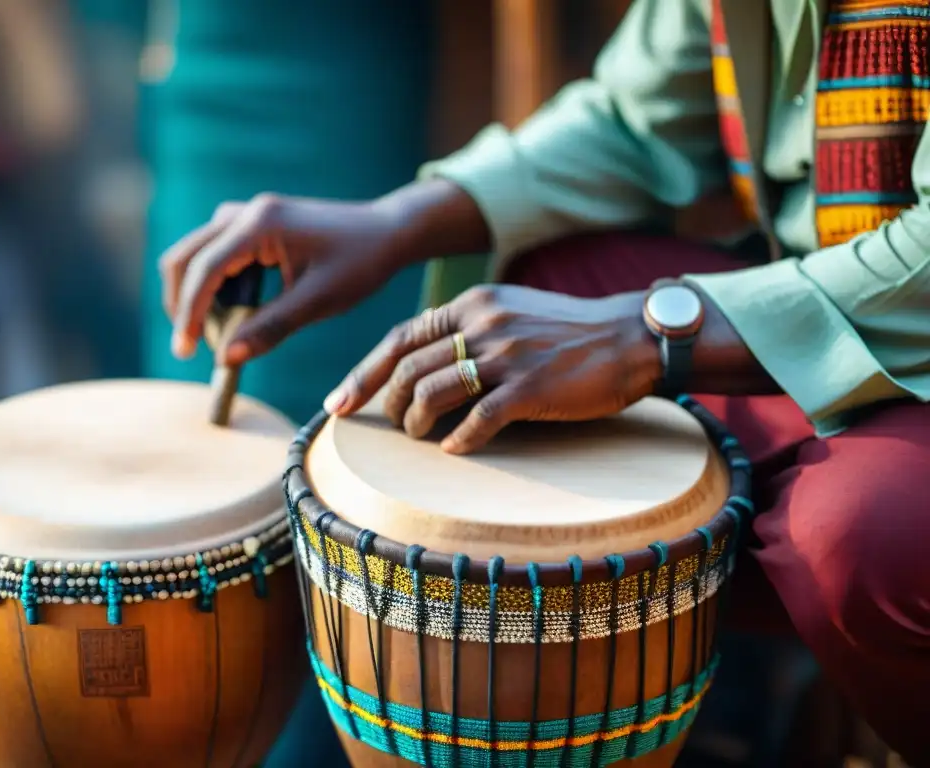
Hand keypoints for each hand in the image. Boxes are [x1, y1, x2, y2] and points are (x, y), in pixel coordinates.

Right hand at [159, 180, 489, 365]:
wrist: (388, 233)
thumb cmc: (360, 264)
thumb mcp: (318, 302)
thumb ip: (270, 328)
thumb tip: (224, 357)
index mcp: (260, 224)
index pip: (204, 270)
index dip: (189, 314)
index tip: (184, 352)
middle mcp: (246, 212)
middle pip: (185, 256)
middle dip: (181, 303)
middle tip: (191, 347)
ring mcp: (249, 214)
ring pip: (195, 253)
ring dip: (195, 293)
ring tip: (215, 335)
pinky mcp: (255, 224)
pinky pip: (215, 252)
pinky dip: (212, 283)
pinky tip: (231, 314)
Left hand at [324, 284, 662, 453]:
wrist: (629, 337)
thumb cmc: (567, 332)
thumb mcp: (509, 311)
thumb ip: (466, 328)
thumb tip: (419, 362)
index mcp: (473, 304)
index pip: (400, 338)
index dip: (363, 373)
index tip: (338, 403)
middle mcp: (483, 324)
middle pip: (407, 370)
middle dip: (385, 403)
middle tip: (388, 426)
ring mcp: (506, 356)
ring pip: (431, 395)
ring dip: (415, 423)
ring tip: (419, 437)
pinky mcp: (529, 389)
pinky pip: (476, 420)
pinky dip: (458, 440)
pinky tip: (455, 449)